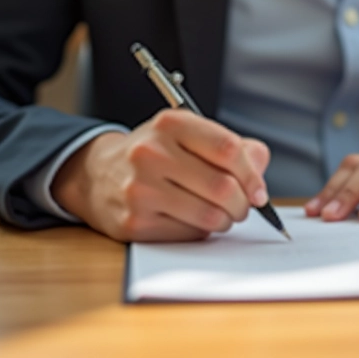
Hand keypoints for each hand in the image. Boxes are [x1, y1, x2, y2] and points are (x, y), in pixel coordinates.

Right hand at [51, 109, 270, 241]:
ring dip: (225, 220)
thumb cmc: (156, 155)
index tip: (259, 191)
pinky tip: (192, 219)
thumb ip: (232, 147)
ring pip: (209, 215)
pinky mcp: (134, 222)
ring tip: (221, 214)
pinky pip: (189, 233)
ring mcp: (140, 189)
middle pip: (222, 186)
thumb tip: (259, 171)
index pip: (228, 149)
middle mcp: (151, 153)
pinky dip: (201, 231)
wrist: (99, 175)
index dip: (252, 174)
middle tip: (243, 206)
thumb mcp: (189, 135)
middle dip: (243, 203)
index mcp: (171, 124)